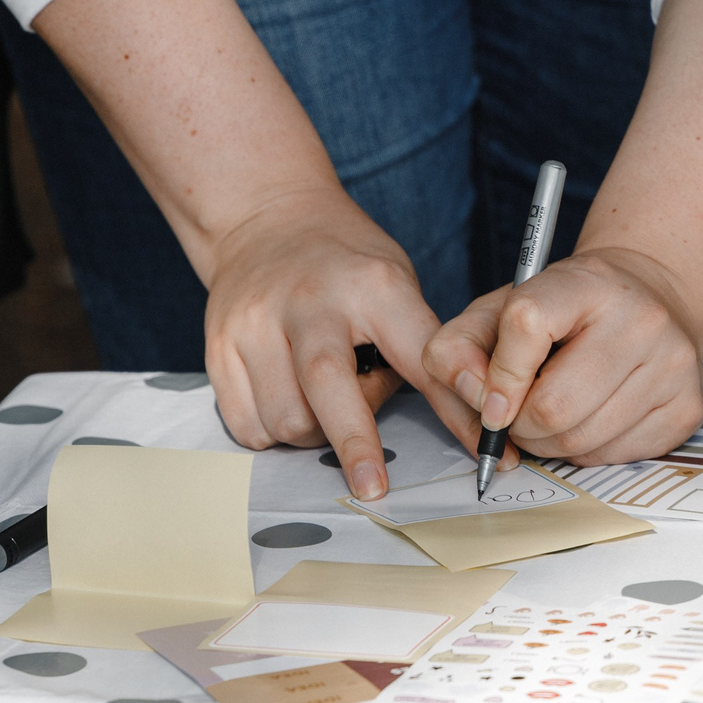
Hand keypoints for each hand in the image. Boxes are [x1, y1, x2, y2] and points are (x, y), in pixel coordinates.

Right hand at [200, 186, 444, 501]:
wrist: (265, 216)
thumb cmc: (344, 261)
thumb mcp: (396, 281)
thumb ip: (417, 346)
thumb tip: (458, 421)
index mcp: (371, 284)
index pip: (421, 356)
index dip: (454, 409)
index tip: (483, 447)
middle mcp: (309, 302)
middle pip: (328, 388)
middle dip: (355, 445)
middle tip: (373, 486)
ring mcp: (255, 323)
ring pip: (287, 420)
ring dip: (314, 434)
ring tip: (324, 399)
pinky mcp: (218, 346)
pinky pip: (248, 425)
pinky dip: (273, 431)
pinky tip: (286, 399)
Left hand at [422, 248, 702, 467]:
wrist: (648, 299)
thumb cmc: (564, 312)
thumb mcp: (501, 309)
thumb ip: (458, 348)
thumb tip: (481, 408)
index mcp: (584, 283)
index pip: (526, 324)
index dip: (498, 375)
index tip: (493, 398)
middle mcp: (640, 319)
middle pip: (554, 407)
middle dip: (520, 426)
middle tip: (518, 418)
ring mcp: (672, 365)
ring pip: (582, 442)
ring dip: (549, 445)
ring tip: (550, 418)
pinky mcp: (687, 407)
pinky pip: (615, 457)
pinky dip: (587, 452)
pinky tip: (589, 421)